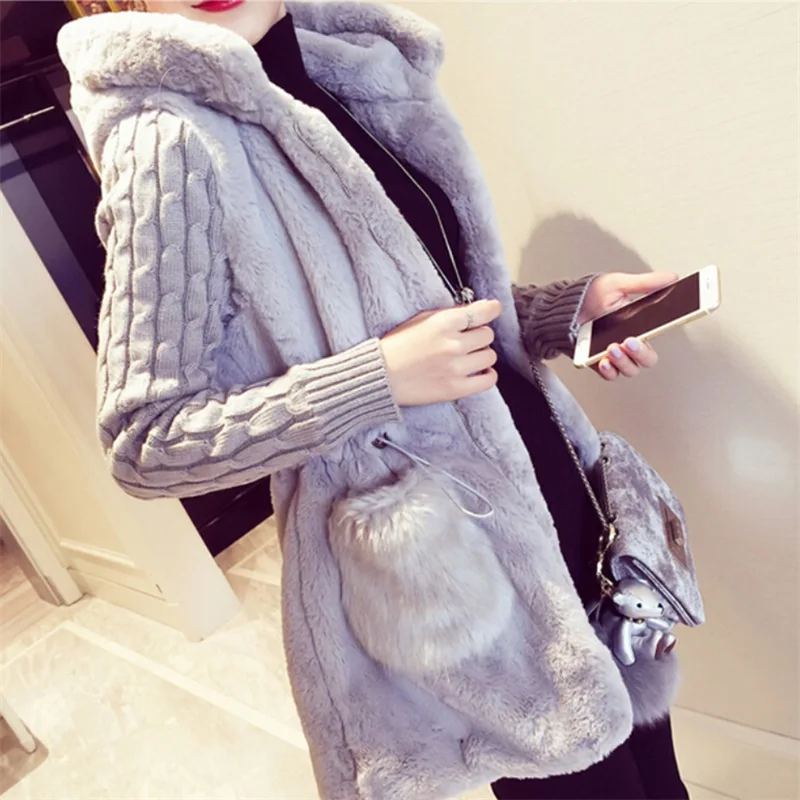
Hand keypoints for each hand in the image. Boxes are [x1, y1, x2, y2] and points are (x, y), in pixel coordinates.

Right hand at [380, 300, 501, 406]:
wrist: (380, 376)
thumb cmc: (397, 346)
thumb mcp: (420, 320)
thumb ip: (449, 315)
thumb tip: (476, 311)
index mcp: (444, 323)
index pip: (483, 312)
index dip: (491, 310)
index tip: (492, 310)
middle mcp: (453, 344)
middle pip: (487, 335)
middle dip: (478, 336)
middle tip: (466, 340)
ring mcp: (456, 368)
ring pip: (490, 356)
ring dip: (481, 355)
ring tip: (468, 357)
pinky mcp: (455, 388)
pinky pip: (488, 380)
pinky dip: (487, 375)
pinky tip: (478, 372)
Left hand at [579, 272, 677, 380]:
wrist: (562, 307)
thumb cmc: (589, 296)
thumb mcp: (617, 284)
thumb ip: (644, 284)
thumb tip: (671, 277)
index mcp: (639, 324)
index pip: (660, 332)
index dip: (666, 331)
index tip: (666, 324)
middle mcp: (629, 342)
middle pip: (647, 358)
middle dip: (642, 353)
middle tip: (631, 341)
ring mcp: (614, 354)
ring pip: (630, 369)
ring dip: (624, 361)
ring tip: (613, 347)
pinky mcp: (598, 362)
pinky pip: (609, 374)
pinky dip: (608, 370)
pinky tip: (604, 360)